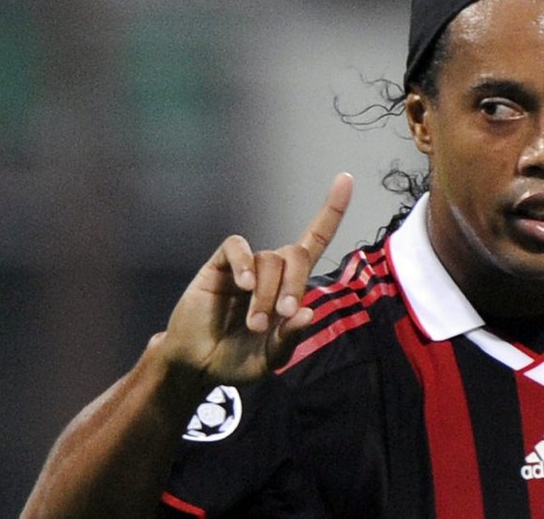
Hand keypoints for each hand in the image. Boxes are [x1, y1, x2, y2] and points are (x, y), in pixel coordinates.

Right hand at [158, 173, 352, 384]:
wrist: (197, 365)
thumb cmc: (236, 359)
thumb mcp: (270, 358)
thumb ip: (290, 339)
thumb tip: (308, 312)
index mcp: (290, 285)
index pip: (315, 240)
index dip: (331, 211)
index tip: (346, 178)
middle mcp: (271, 269)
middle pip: (296, 253)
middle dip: (295, 284)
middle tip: (282, 315)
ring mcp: (245, 266)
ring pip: (269, 260)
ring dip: (265, 294)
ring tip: (255, 324)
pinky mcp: (219, 265)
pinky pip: (237, 247)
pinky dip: (245, 263)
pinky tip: (243, 286)